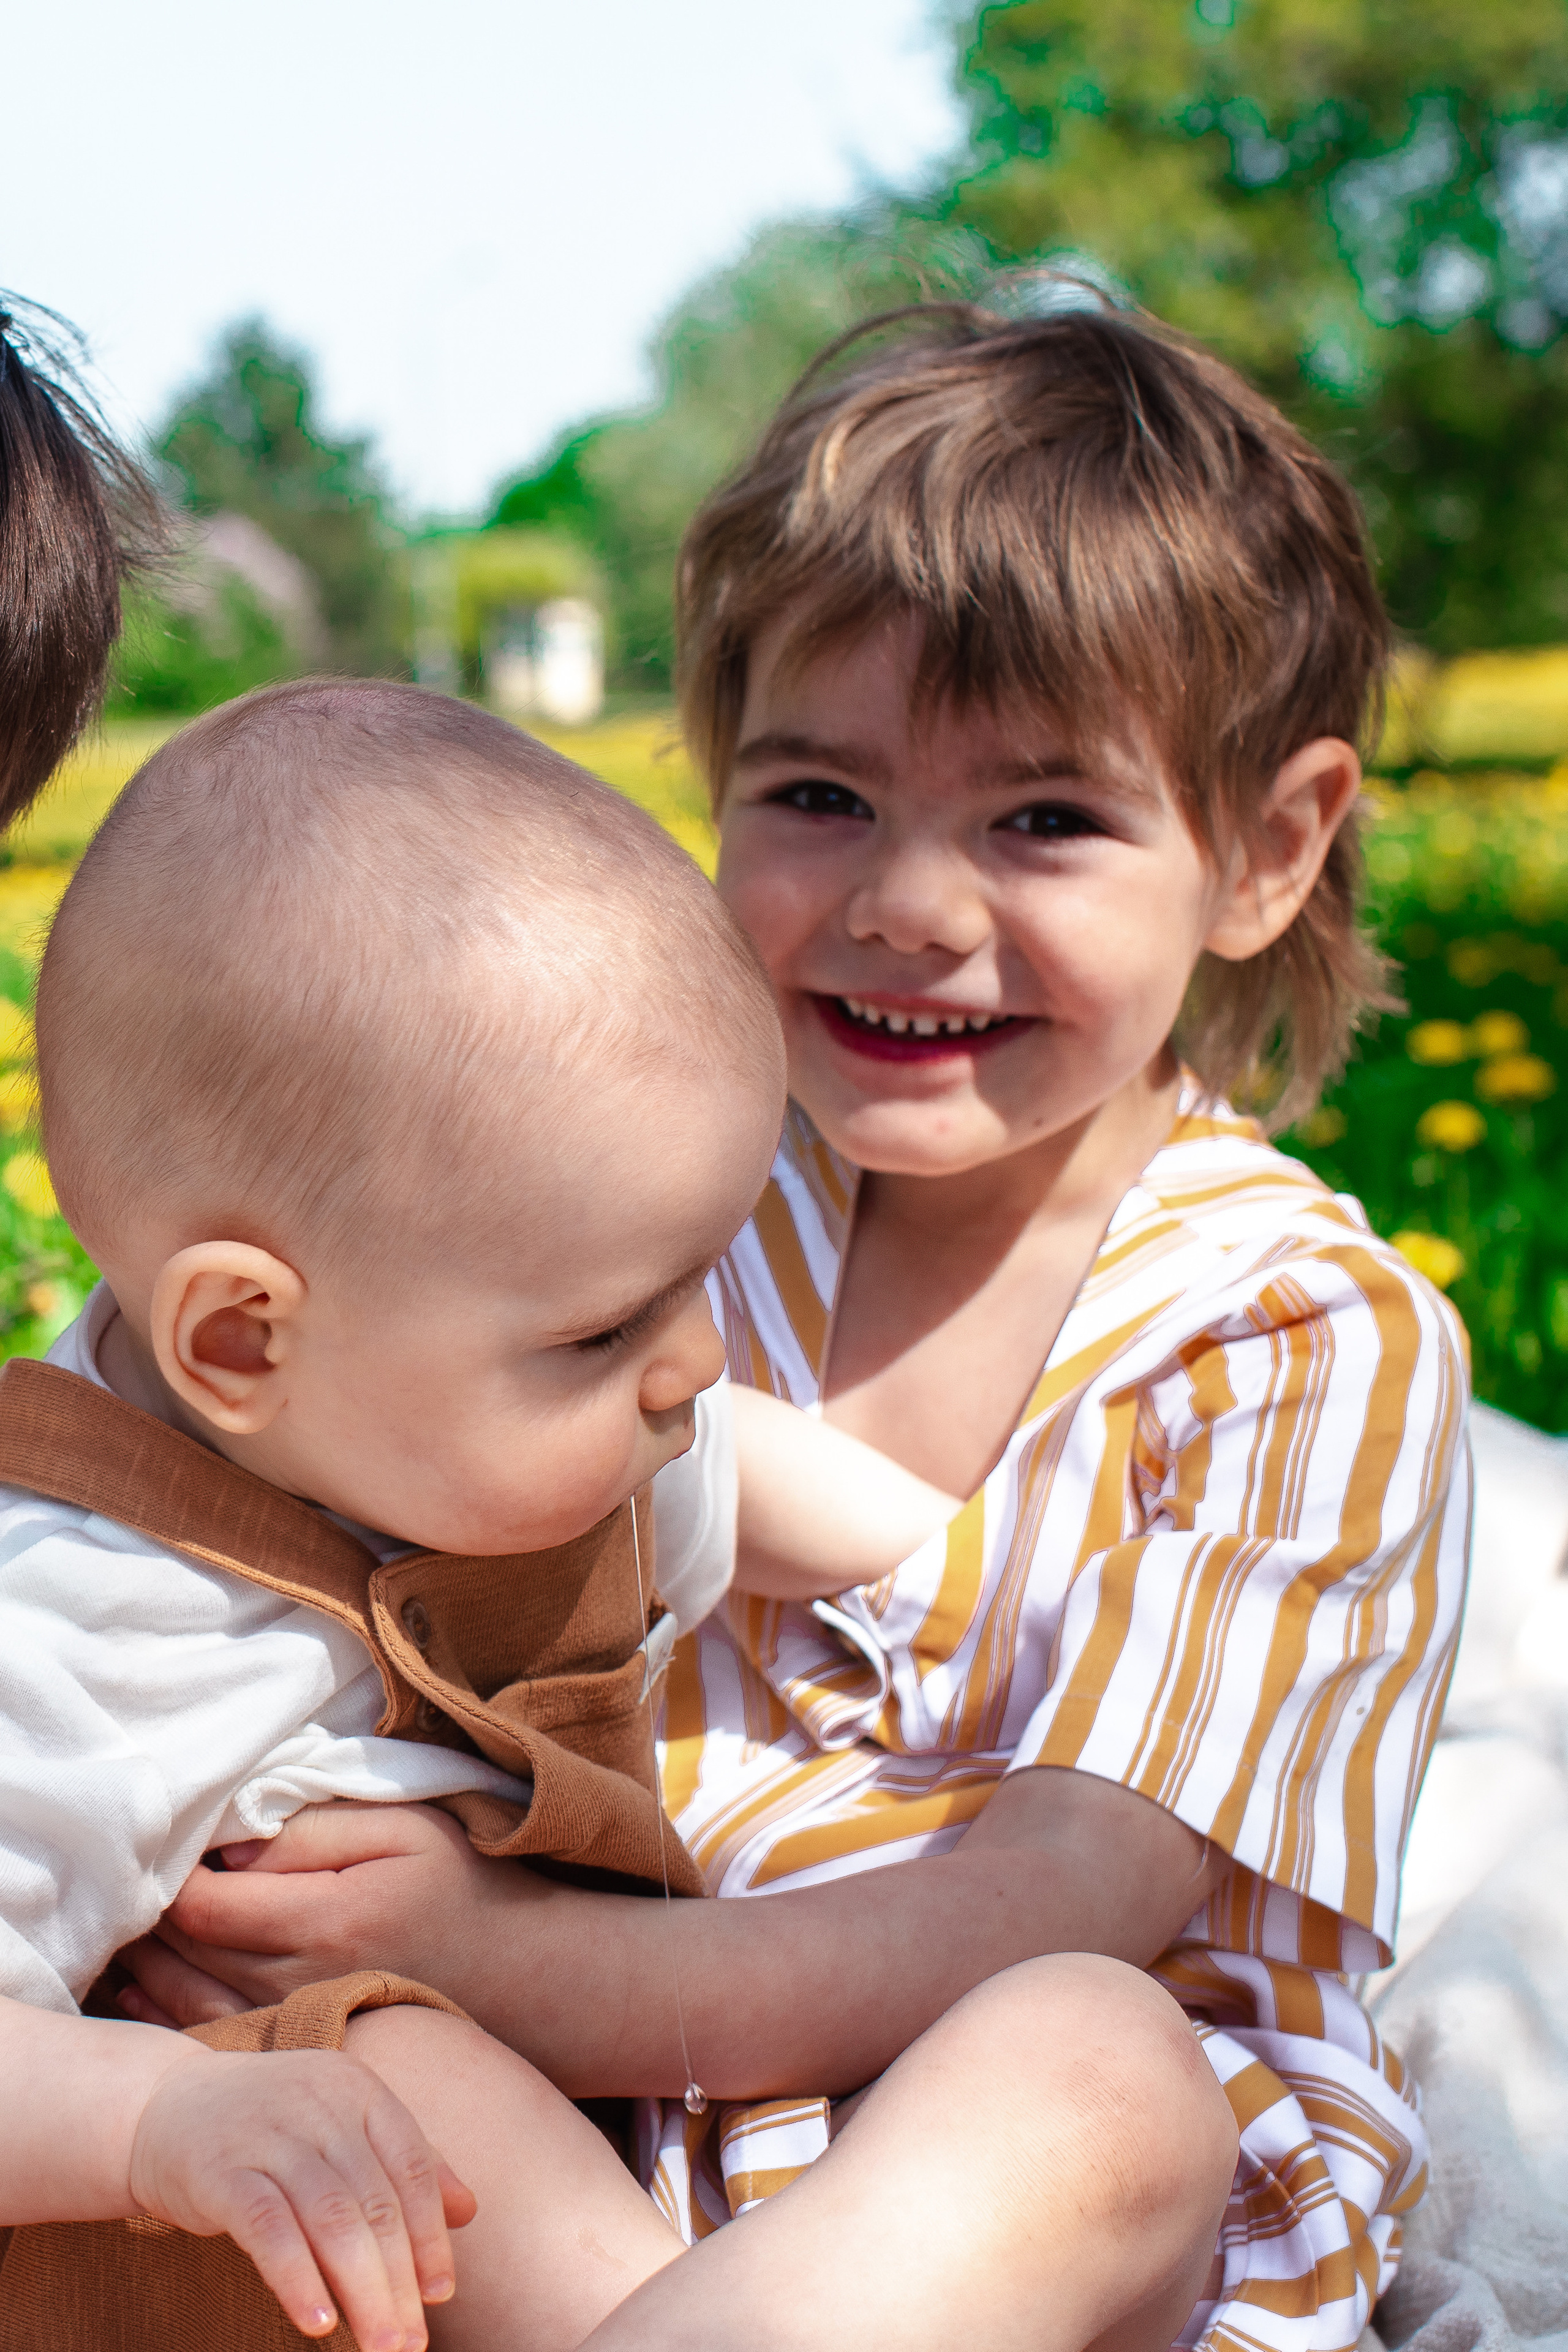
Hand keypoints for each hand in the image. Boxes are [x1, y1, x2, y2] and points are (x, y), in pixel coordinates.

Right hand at [128, 2042, 475, 2349]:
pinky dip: (298, 2279)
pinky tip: (317, 2323)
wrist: (166, 2106)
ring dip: (361, 2292)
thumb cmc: (273, 2127)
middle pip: (374, 2203)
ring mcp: (269, 2134)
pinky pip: (269, 2229)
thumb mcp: (341, 2127)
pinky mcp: (220, 2171)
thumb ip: (402, 2163)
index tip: (441, 2293)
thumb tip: (469, 2211)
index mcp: (359, 2090)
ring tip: (380, 2345)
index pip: (412, 2167)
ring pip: (330, 2220)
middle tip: (410, 2343)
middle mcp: (320, 2105)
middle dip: (399, 2280)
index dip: (430, 2234)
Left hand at [142, 1803, 529, 2021]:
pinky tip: (145, 1991)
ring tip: (126, 1933)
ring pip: (194, 2002)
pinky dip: (173, 2014)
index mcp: (326, 1920)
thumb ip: (312, 1831)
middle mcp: (303, 1981)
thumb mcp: (402, 1829)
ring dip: (151, 1968)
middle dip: (147, 1920)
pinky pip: (220, 2037)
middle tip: (122, 1882)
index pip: (205, 1905)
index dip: (168, 1876)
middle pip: (190, 1954)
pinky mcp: (308, 2043)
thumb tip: (230, 1845)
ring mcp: (303, 2022)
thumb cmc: (463, 1883)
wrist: (522, 1974)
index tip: (161, 1845)